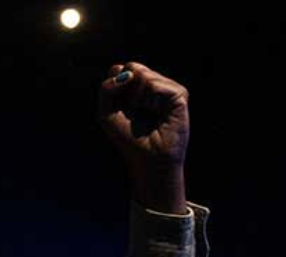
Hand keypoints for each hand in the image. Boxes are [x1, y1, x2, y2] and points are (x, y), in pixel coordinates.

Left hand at [98, 62, 189, 210]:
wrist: (148, 160)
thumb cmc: (128, 139)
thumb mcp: (106, 112)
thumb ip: (106, 88)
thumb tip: (126, 71)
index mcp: (135, 88)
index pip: (121, 68)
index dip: (115, 85)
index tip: (119, 107)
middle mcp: (153, 85)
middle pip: (132, 68)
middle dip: (126, 91)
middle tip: (133, 111)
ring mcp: (167, 89)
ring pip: (144, 74)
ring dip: (137, 97)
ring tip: (146, 114)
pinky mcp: (179, 95)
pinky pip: (156, 84)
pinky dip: (150, 98)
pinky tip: (157, 112)